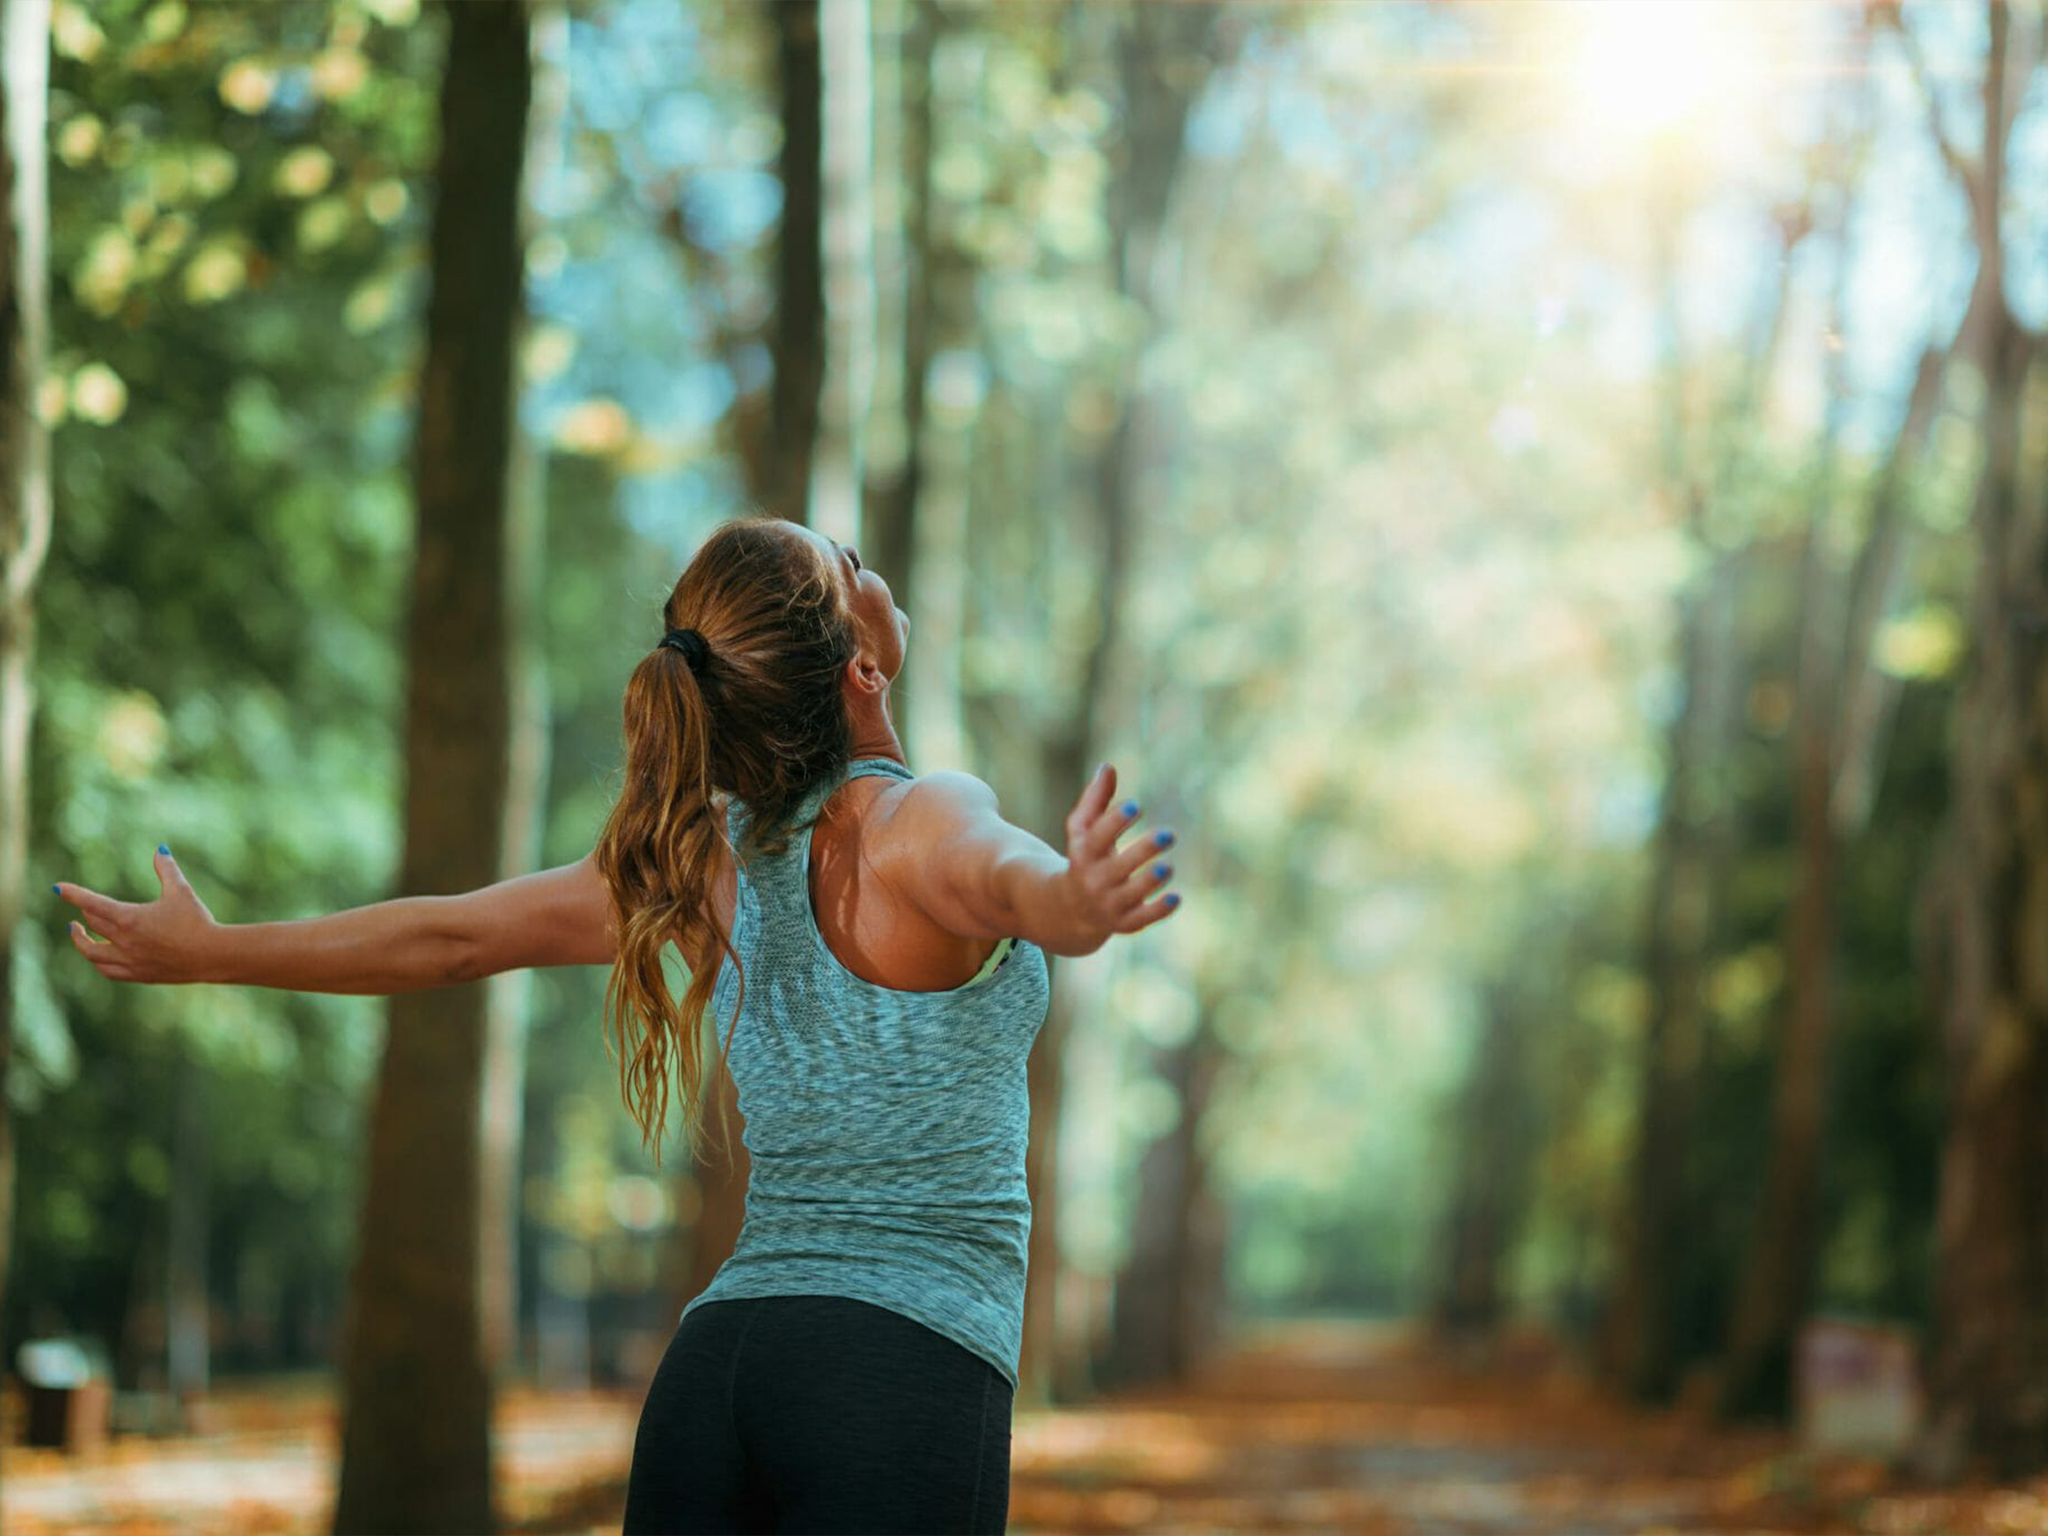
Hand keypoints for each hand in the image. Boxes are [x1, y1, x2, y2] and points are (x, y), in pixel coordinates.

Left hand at [56, 847, 222, 984]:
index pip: (92, 903)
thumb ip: (167, 870)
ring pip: (92, 953)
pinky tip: (99, 957)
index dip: (73, 894)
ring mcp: (129, 961)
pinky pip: (108, 970)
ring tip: (78, 933)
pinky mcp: (138, 974)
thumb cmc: (197, 921)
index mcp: (129, 919)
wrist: (212, 956)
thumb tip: (160, 849)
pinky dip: (99, 962)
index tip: (57, 888)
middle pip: (94, 925)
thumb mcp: (182, 891)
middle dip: (87, 914)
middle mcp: (123, 941)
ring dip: (82, 942)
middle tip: (86, 908)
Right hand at [1061, 764, 1180, 939]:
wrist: (1067, 909)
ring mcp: (1108, 904)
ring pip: (1129, 895)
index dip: (1115, 821)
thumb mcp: (1082, 830)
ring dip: (1149, 882)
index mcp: (1083, 854)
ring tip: (1167, 866)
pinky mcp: (1123, 922)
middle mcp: (1093, 880)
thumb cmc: (1082, 858)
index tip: (1137, 805)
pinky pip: (1140, 920)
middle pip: (1117, 867)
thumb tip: (1108, 766)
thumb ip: (1095, 799)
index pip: (1097, 837)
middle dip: (1142, 851)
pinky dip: (1157, 911)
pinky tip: (1176, 898)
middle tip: (1169, 834)